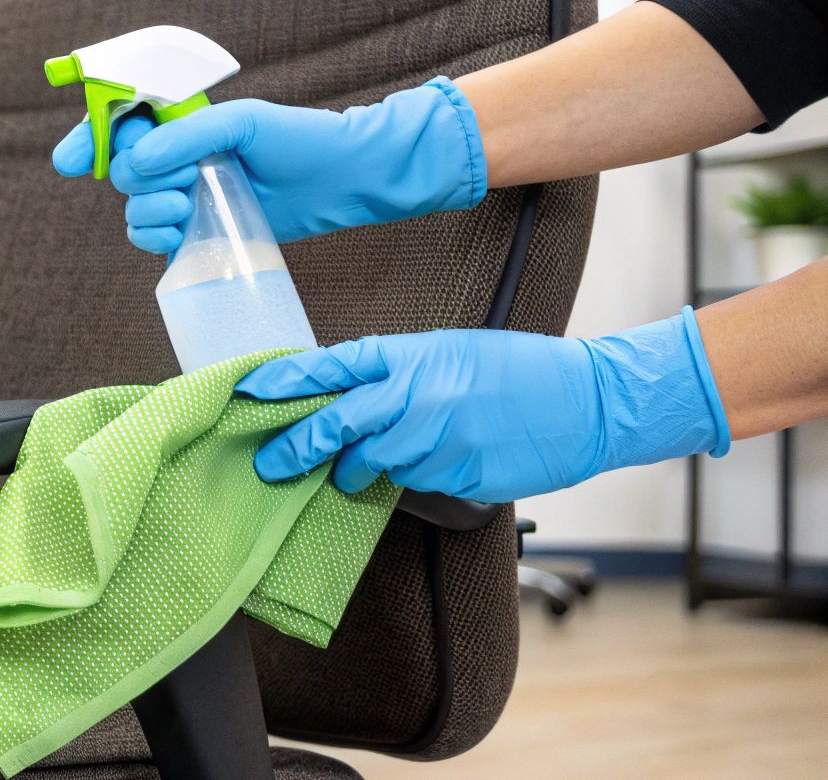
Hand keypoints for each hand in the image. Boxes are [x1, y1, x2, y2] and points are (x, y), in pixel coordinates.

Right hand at [51, 77, 488, 253]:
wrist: (344, 180)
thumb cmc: (299, 140)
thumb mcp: (244, 124)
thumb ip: (188, 137)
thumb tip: (137, 161)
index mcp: (180, 121)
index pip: (116, 124)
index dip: (87, 140)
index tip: (70, 162)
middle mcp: (176, 157)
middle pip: (120, 171)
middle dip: (139, 181)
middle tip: (184, 182)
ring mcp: (185, 196)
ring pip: (133, 210)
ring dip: (150, 212)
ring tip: (189, 208)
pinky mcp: (198, 232)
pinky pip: (153, 240)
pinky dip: (155, 240)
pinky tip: (179, 234)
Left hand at [238, 310, 730, 502]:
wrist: (587, 401)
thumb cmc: (518, 371)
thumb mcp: (449, 353)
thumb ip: (397, 373)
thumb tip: (347, 394)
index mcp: (411, 356)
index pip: (332, 367)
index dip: (286, 379)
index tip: (247, 391)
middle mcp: (416, 396)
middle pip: (336, 425)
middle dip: (297, 447)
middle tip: (269, 464)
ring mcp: (437, 439)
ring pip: (374, 462)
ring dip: (360, 469)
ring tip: (359, 470)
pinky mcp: (458, 475)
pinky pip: (416, 482)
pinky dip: (412, 477)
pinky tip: (434, 463)